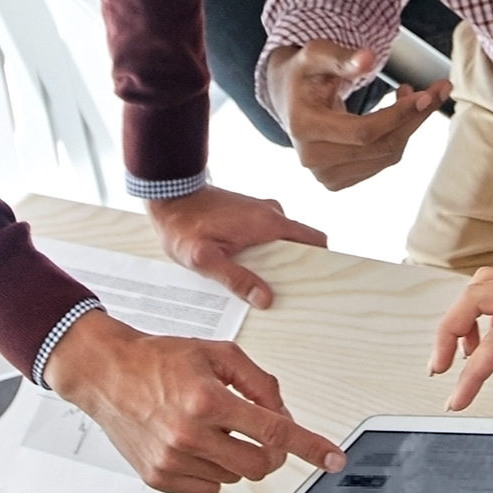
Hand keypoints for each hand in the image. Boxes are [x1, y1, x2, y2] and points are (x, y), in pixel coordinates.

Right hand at [39, 314, 343, 492]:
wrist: (105, 374)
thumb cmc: (159, 359)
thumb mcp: (217, 354)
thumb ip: (260, 383)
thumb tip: (284, 416)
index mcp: (207, 400)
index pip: (274, 431)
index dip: (310, 447)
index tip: (333, 459)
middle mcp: (189, 434)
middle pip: (260, 464)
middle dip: (269, 450)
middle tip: (257, 431)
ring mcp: (172, 460)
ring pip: (234, 477)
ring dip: (235, 455)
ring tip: (208, 426)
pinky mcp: (158, 477)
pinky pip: (209, 487)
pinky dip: (211, 469)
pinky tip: (191, 443)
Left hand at [146, 185, 326, 306]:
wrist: (169, 194)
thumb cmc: (183, 226)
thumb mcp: (204, 259)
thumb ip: (235, 278)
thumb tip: (266, 299)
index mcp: (269, 223)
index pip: (315, 240)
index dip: (322, 262)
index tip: (319, 284)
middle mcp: (271, 214)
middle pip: (300, 245)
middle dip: (297, 268)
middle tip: (287, 295)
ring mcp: (261, 212)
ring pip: (283, 242)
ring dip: (278, 261)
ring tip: (266, 287)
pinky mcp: (250, 214)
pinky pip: (268, 236)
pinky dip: (266, 252)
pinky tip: (250, 269)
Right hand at [276, 41, 449, 190]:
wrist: (290, 100)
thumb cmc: (305, 74)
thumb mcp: (316, 55)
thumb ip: (341, 58)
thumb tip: (368, 59)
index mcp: (304, 127)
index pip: (363, 131)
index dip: (399, 115)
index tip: (427, 95)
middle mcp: (313, 159)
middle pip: (381, 145)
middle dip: (415, 117)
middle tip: (438, 90)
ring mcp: (325, 176)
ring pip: (387, 155)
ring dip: (410, 125)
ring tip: (413, 95)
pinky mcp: (338, 182)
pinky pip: (382, 162)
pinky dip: (398, 137)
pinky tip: (397, 115)